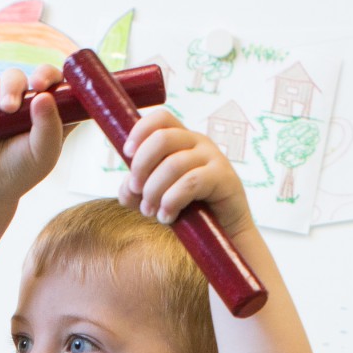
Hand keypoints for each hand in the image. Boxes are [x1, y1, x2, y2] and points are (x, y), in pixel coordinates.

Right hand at [0, 67, 63, 202]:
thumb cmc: (21, 170)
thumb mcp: (42, 152)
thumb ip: (48, 126)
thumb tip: (45, 95)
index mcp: (58, 116)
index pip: (67, 88)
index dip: (65, 80)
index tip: (56, 84)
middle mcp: (37, 105)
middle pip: (43, 76)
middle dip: (40, 76)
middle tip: (35, 86)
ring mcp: (13, 100)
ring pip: (14, 76)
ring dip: (10, 87)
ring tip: (6, 108)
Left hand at [118, 108, 250, 238]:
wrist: (225, 234)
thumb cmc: (190, 212)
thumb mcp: (156, 198)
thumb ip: (136, 191)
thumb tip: (126, 188)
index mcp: (182, 140)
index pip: (161, 118)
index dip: (139, 131)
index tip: (126, 154)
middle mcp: (199, 142)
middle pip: (162, 138)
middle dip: (141, 165)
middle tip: (137, 190)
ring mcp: (214, 158)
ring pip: (173, 164)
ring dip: (154, 191)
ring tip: (150, 212)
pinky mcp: (224, 178)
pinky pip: (190, 182)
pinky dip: (172, 201)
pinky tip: (167, 216)